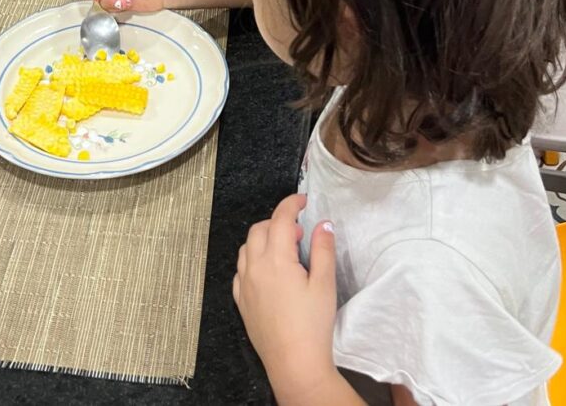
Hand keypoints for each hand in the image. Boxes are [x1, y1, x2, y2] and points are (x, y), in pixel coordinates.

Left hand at [234, 195, 339, 398]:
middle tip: (299, 232)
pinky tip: (268, 272)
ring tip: (284, 250)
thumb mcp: (324, 284)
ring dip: (262, 239)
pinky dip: (252, 260)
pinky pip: (240, 270)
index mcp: (276, 259)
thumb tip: (323, 223)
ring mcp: (244, 285)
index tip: (303, 200)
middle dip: (277, 222)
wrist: (294, 364)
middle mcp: (254, 267)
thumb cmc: (312, 325)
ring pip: (246, 248)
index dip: (291, 204)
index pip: (280, 218)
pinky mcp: (241, 301)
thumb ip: (323, 249)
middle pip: (260, 229)